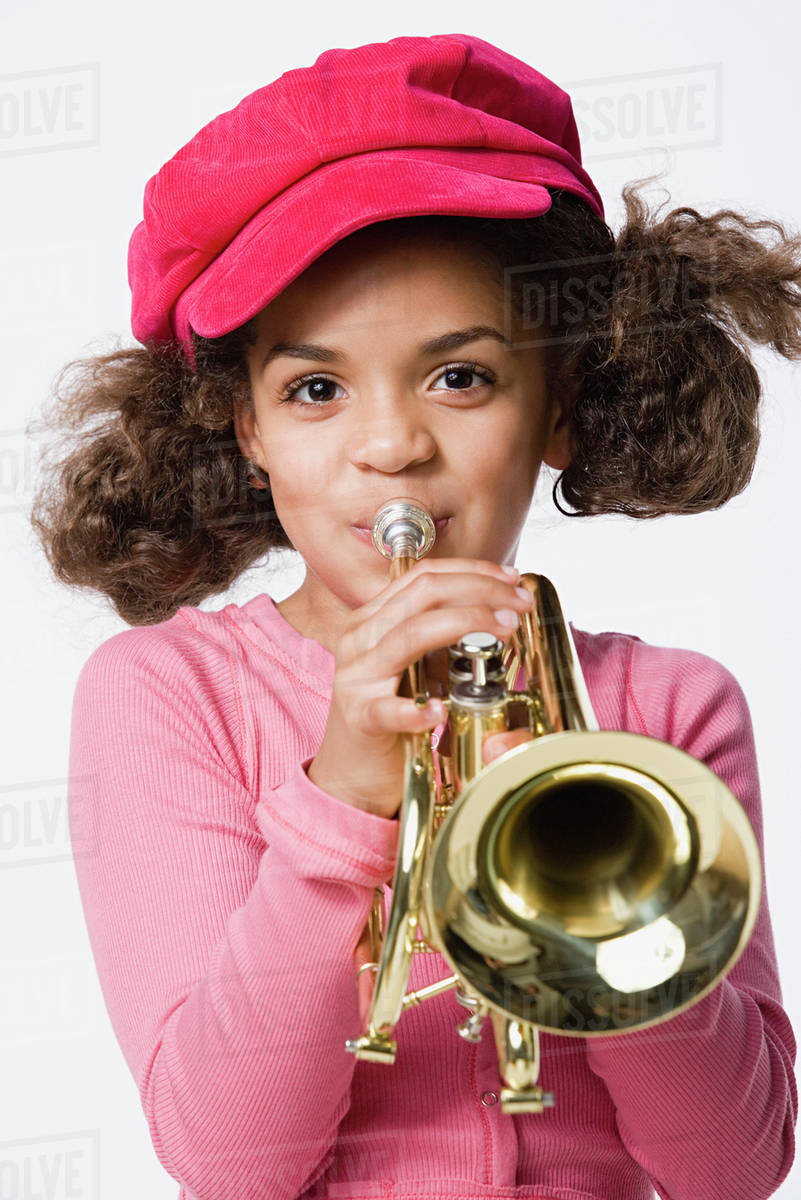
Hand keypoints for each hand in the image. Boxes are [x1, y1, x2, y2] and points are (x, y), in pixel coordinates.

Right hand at [307, 558, 534, 818]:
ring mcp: (357, 676)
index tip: (511, 579)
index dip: (472, 570)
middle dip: (481, 591)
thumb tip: (497, 609)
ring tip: (506, 631)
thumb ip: (442, 635)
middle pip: (424, 594)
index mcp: (373, 617)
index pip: (424, 576)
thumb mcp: (416, 662)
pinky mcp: (361, 717)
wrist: (353, 768)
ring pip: (411, 634)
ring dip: (466, 624)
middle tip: (520, 604)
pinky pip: (390, 709)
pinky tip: (443, 711)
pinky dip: (419, 709)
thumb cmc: (390, 710)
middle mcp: (361, 637)